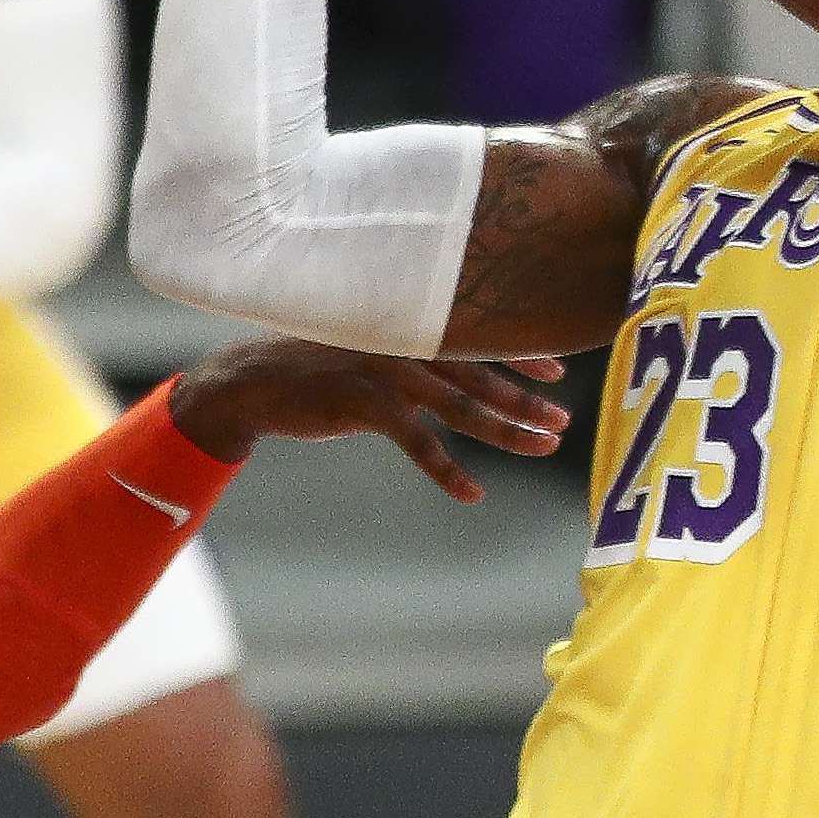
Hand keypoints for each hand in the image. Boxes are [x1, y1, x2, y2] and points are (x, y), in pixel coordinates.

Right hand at [165, 339, 573, 499]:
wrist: (254, 380)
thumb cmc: (319, 362)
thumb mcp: (369, 345)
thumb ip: (412, 349)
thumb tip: (455, 364)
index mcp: (412, 324)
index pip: (481, 335)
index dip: (523, 354)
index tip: (560, 374)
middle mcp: (407, 340)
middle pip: (482, 374)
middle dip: (526, 400)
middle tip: (564, 423)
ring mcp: (388, 370)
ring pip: (463, 406)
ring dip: (507, 430)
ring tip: (544, 447)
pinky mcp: (365, 403)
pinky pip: (418, 443)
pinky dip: (447, 470)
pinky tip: (472, 493)